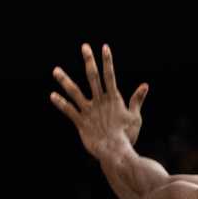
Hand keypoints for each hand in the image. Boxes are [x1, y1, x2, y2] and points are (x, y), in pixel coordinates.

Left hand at [50, 44, 146, 158]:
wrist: (115, 151)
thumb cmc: (128, 135)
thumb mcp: (135, 117)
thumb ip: (137, 100)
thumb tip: (145, 85)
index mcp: (114, 99)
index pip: (110, 75)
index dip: (108, 61)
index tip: (104, 47)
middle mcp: (100, 101)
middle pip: (93, 77)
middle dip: (89, 60)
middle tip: (84, 47)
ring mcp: (89, 111)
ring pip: (75, 92)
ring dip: (65, 80)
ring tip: (55, 70)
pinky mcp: (81, 122)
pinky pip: (68, 110)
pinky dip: (60, 103)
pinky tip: (52, 95)